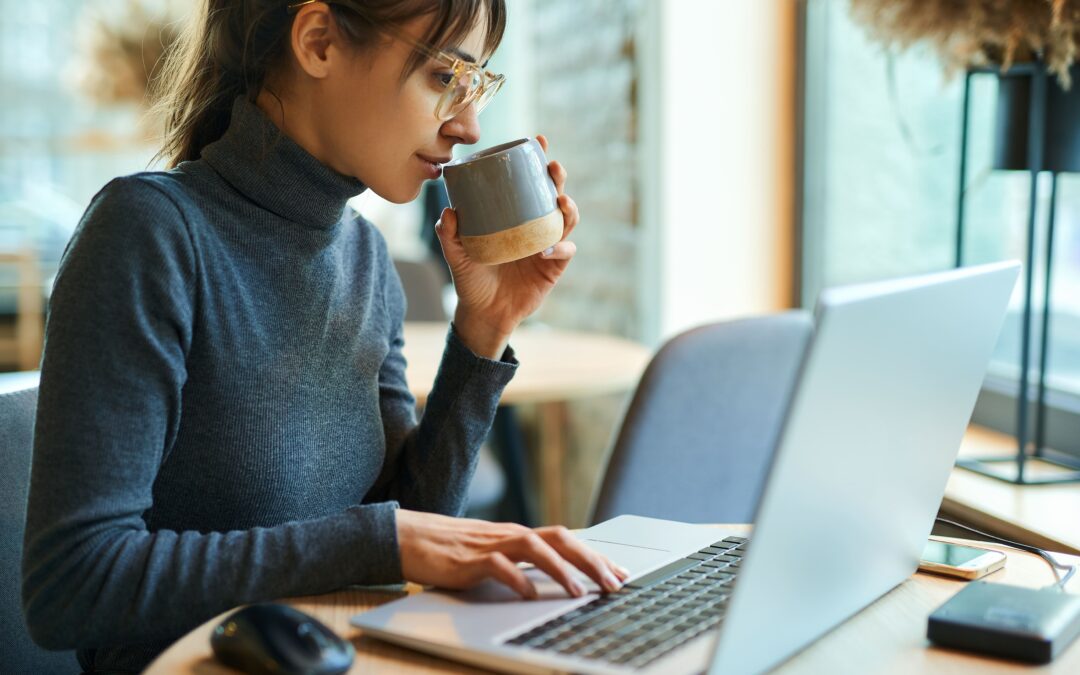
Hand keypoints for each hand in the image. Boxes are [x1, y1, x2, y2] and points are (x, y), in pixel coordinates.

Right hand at [395, 509, 629, 598]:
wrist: (409, 537)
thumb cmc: (451, 549)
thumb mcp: (494, 554)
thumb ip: (520, 562)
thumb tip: (552, 578)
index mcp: (519, 535)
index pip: (567, 540)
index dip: (596, 556)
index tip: (621, 573)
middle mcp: (511, 535)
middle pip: (560, 539)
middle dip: (591, 561)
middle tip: (614, 584)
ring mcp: (491, 544)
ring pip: (535, 548)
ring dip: (561, 570)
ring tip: (580, 592)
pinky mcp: (469, 559)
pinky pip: (498, 566)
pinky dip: (517, 580)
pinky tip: (529, 596)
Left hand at [434, 134, 579, 358]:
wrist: (483, 313)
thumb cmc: (471, 279)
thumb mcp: (456, 255)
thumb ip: (449, 234)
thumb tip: (449, 210)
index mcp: (515, 217)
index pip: (529, 183)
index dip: (537, 161)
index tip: (538, 141)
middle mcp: (534, 227)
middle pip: (554, 195)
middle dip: (558, 178)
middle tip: (553, 167)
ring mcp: (547, 246)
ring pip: (567, 220)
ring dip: (569, 208)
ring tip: (560, 201)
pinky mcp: (553, 268)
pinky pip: (564, 252)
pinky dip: (559, 248)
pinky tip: (547, 249)